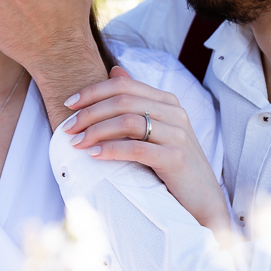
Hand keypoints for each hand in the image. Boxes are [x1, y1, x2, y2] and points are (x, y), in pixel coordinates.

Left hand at [64, 68, 234, 241]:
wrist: (202, 200)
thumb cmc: (174, 165)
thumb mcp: (156, 129)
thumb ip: (137, 101)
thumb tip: (115, 70)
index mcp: (167, 102)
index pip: (123, 85)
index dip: (92, 92)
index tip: (69, 105)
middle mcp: (174, 113)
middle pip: (122, 101)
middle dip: (89, 112)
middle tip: (67, 127)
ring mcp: (178, 134)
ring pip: (127, 121)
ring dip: (95, 131)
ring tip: (76, 143)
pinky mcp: (176, 158)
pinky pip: (136, 148)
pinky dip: (111, 150)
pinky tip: (94, 155)